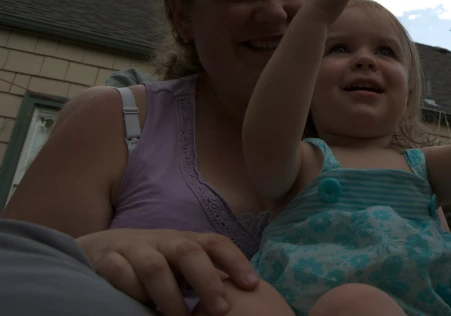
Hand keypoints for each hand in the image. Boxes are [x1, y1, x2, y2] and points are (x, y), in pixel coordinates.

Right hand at [77, 228, 258, 315]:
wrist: (99, 249)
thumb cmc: (151, 262)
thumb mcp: (178, 265)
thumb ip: (202, 277)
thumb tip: (239, 301)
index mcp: (185, 241)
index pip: (216, 243)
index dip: (236, 261)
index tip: (253, 285)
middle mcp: (163, 241)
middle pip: (189, 252)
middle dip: (207, 281)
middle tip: (221, 310)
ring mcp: (134, 248)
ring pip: (154, 266)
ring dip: (170, 295)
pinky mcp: (108, 260)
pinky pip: (121, 274)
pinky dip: (134, 292)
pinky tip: (144, 309)